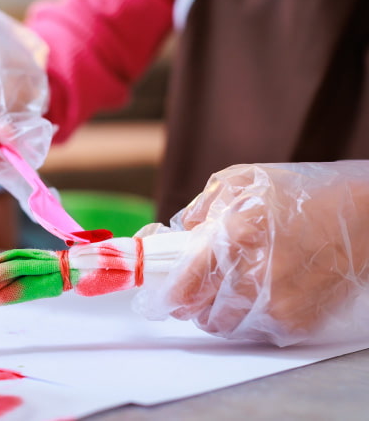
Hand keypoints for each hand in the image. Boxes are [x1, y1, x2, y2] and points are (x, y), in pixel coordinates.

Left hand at [134, 162, 368, 345]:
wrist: (366, 218)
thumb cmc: (302, 196)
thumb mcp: (242, 182)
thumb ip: (200, 208)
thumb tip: (174, 234)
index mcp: (237, 237)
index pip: (184, 285)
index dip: (168, 292)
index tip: (164, 292)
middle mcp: (255, 276)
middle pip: (199, 311)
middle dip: (192, 300)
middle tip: (198, 287)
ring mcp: (277, 304)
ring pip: (223, 326)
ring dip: (218, 312)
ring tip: (230, 289)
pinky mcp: (296, 323)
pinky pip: (253, 332)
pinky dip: (248, 319)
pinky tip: (259, 295)